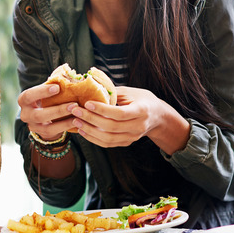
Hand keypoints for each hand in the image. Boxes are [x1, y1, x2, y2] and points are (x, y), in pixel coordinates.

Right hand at [18, 83, 75, 139]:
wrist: (43, 116)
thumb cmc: (46, 97)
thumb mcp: (46, 90)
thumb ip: (53, 83)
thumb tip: (68, 73)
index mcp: (24, 100)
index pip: (29, 95)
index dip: (42, 92)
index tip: (57, 87)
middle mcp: (25, 114)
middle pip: (38, 115)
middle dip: (57, 110)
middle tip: (73, 104)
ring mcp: (33, 126)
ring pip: (47, 126)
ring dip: (64, 120)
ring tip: (77, 114)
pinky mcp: (42, 133)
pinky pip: (54, 131)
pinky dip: (66, 126)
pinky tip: (77, 121)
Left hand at [68, 86, 188, 153]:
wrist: (157, 116)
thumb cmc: (142, 99)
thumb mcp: (131, 92)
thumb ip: (113, 92)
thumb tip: (91, 87)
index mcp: (141, 111)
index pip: (119, 113)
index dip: (102, 110)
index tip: (87, 103)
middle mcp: (138, 126)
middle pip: (112, 127)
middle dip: (91, 119)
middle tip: (76, 111)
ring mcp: (133, 137)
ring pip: (109, 139)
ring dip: (90, 131)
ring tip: (76, 122)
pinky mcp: (127, 142)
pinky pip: (108, 144)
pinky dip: (94, 139)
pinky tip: (83, 131)